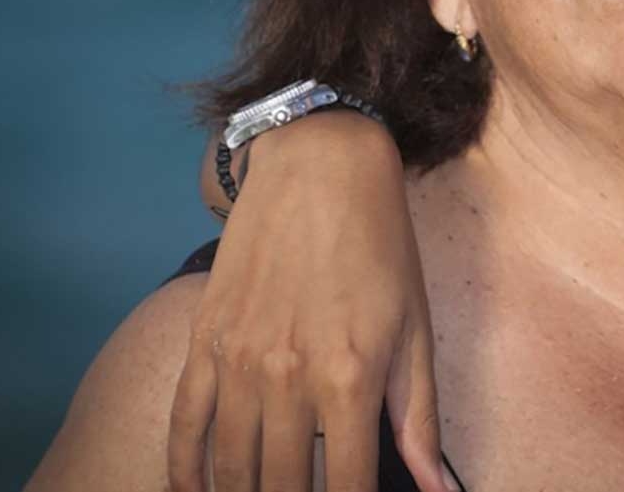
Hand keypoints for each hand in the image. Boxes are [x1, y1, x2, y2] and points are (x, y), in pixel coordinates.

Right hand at [169, 111, 452, 491]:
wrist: (320, 165)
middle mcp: (288, 377)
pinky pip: (184, 426)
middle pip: (285, 487)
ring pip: (232, 467)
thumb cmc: (379, 245)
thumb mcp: (416, 327)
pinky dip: (186, 472)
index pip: (349, 487)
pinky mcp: (205, 341)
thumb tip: (439, 489)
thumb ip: (419, 417)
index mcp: (350, 378)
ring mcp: (238, 361)